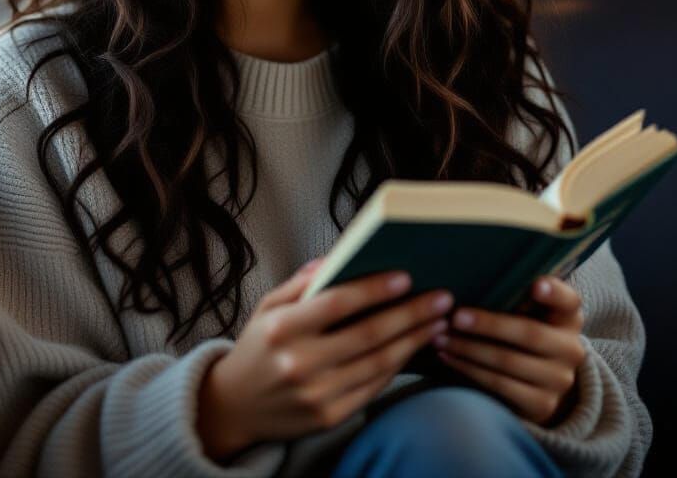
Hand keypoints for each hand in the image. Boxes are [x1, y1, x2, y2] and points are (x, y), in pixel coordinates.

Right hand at [196, 259, 454, 460]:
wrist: (235, 407)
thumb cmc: (257, 347)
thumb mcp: (267, 307)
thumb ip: (300, 284)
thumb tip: (334, 258)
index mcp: (281, 329)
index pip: (336, 303)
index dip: (373, 289)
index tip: (405, 277)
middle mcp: (299, 363)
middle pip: (367, 334)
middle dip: (410, 314)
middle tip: (441, 297)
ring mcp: (316, 394)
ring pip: (377, 363)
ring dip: (413, 341)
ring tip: (437, 322)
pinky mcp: (328, 417)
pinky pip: (372, 387)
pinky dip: (397, 366)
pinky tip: (413, 348)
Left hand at [431, 275, 587, 426]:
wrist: (541, 384)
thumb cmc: (522, 332)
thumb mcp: (529, 312)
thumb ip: (514, 294)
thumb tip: (471, 271)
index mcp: (568, 317)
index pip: (569, 300)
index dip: (554, 292)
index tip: (535, 284)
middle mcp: (570, 349)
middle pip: (530, 334)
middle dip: (489, 325)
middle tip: (455, 316)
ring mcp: (558, 380)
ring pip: (508, 362)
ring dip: (469, 349)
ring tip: (440, 337)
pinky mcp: (541, 405)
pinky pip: (500, 386)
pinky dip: (469, 370)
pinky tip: (448, 356)